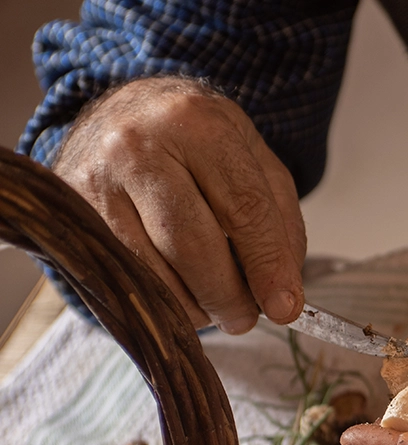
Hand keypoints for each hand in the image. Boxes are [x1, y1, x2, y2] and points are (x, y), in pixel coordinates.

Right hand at [53, 76, 305, 332]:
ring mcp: (96, 178)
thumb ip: (280, 224)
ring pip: (153, 270)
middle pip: (192, 245)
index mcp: (198, 123)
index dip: (267, 267)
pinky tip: (180, 295)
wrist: (128, 113)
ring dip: (193, 305)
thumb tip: (283, 296)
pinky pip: (124, 275)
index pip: (243, 209)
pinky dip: (160, 300)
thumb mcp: (254, 161)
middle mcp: (138, 145)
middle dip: (227, 296)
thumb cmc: (199, 142)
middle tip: (246, 318)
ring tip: (214, 305)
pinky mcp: (73, 210)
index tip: (285, 309)